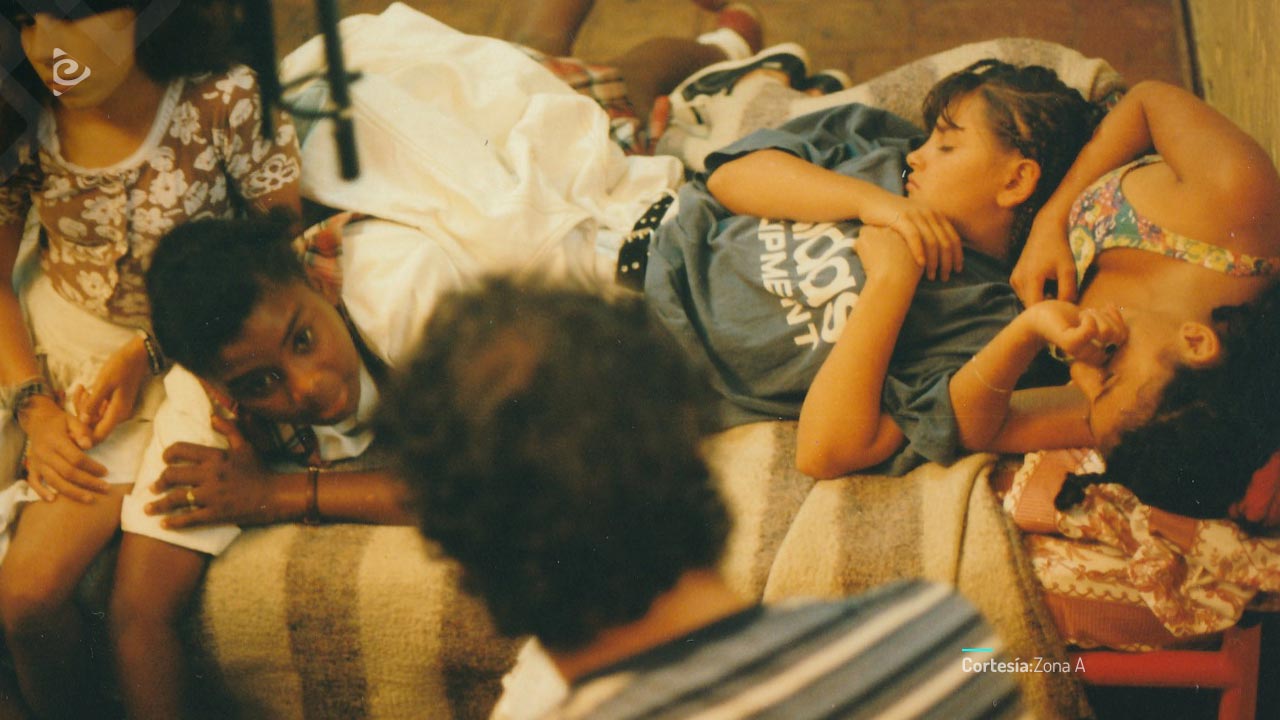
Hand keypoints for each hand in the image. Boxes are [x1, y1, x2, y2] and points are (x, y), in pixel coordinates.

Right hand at [18, 395, 109, 502]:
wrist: (37, 421)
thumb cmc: (60, 422)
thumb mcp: (72, 420)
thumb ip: (81, 431)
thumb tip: (88, 445)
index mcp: (55, 441)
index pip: (76, 458)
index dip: (92, 467)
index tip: (106, 472)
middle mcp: (44, 453)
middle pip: (67, 473)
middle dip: (88, 482)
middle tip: (105, 488)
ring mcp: (36, 462)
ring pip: (54, 481)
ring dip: (72, 492)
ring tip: (90, 498)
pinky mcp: (31, 467)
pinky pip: (34, 482)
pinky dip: (41, 492)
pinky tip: (53, 500)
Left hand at [73, 335, 151, 442]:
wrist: (137, 356)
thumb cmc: (121, 367)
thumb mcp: (104, 383)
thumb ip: (93, 403)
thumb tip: (83, 421)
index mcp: (117, 413)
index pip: (99, 436)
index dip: (83, 436)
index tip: (70, 424)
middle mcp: (117, 415)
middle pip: (93, 425)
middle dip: (81, 413)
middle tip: (79, 393)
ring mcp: (116, 410)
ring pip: (94, 417)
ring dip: (83, 405)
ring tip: (82, 388)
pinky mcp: (113, 404)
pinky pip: (97, 409)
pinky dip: (89, 401)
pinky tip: (86, 389)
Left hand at [147, 414, 278, 527]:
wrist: (274, 495)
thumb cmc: (259, 470)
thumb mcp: (246, 446)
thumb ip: (229, 429)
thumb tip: (212, 417)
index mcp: (215, 457)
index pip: (181, 450)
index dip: (168, 454)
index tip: (164, 460)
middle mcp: (209, 475)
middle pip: (172, 476)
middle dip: (158, 482)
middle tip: (153, 487)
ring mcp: (211, 496)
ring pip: (176, 499)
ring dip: (158, 504)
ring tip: (148, 508)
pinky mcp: (215, 514)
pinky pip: (189, 519)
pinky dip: (174, 522)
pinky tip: (163, 525)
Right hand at [861, 194, 962, 280]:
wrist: (872, 200)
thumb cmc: (893, 215)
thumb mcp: (915, 219)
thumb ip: (927, 230)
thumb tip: (938, 250)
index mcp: (936, 214)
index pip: (953, 237)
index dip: (958, 255)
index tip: (957, 270)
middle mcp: (929, 213)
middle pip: (945, 241)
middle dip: (948, 262)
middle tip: (945, 277)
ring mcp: (916, 215)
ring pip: (932, 241)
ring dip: (934, 261)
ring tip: (932, 276)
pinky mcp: (901, 218)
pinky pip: (914, 237)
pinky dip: (919, 252)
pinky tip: (920, 265)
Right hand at [1012, 208, 1077, 304]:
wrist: (1046, 230)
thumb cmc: (1059, 249)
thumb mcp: (1068, 270)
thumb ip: (1068, 292)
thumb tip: (1066, 310)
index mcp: (1030, 279)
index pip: (1036, 308)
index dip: (1049, 312)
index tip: (1062, 309)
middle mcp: (1017, 281)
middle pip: (1031, 306)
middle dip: (1045, 307)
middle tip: (1061, 300)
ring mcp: (1014, 279)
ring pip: (1027, 300)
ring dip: (1040, 300)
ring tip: (1054, 291)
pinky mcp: (1014, 278)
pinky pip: (1024, 293)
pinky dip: (1035, 293)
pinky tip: (1046, 285)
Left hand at [1025, 301, 1126, 364]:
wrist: (1038, 319)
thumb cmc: (1065, 318)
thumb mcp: (1091, 317)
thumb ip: (1106, 319)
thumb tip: (1118, 308)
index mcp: (1099, 349)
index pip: (1123, 336)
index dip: (1118, 319)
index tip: (1105, 308)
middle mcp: (1091, 354)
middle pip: (1118, 335)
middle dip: (1108, 318)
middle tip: (1089, 313)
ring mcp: (1081, 350)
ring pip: (1107, 332)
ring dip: (1098, 316)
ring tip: (1083, 314)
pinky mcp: (1070, 343)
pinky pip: (1091, 330)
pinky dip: (1089, 318)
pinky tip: (1080, 315)